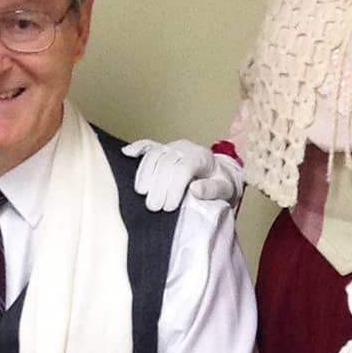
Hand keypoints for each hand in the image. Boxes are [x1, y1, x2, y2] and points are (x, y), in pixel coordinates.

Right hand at [122, 139, 243, 212]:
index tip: (169, 207)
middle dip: (158, 185)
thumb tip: (195, 190)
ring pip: (154, 155)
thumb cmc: (221, 183)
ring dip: (145, 173)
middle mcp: (185, 148)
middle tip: (153, 207)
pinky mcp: (163, 148)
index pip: (184, 168)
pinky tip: (126, 154)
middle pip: (166, 163)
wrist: (220, 173)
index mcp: (201, 156)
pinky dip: (136, 149)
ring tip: (141, 193)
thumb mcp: (226, 189)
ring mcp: (172, 147)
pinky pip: (147, 145)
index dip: (174, 187)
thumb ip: (212, 190)